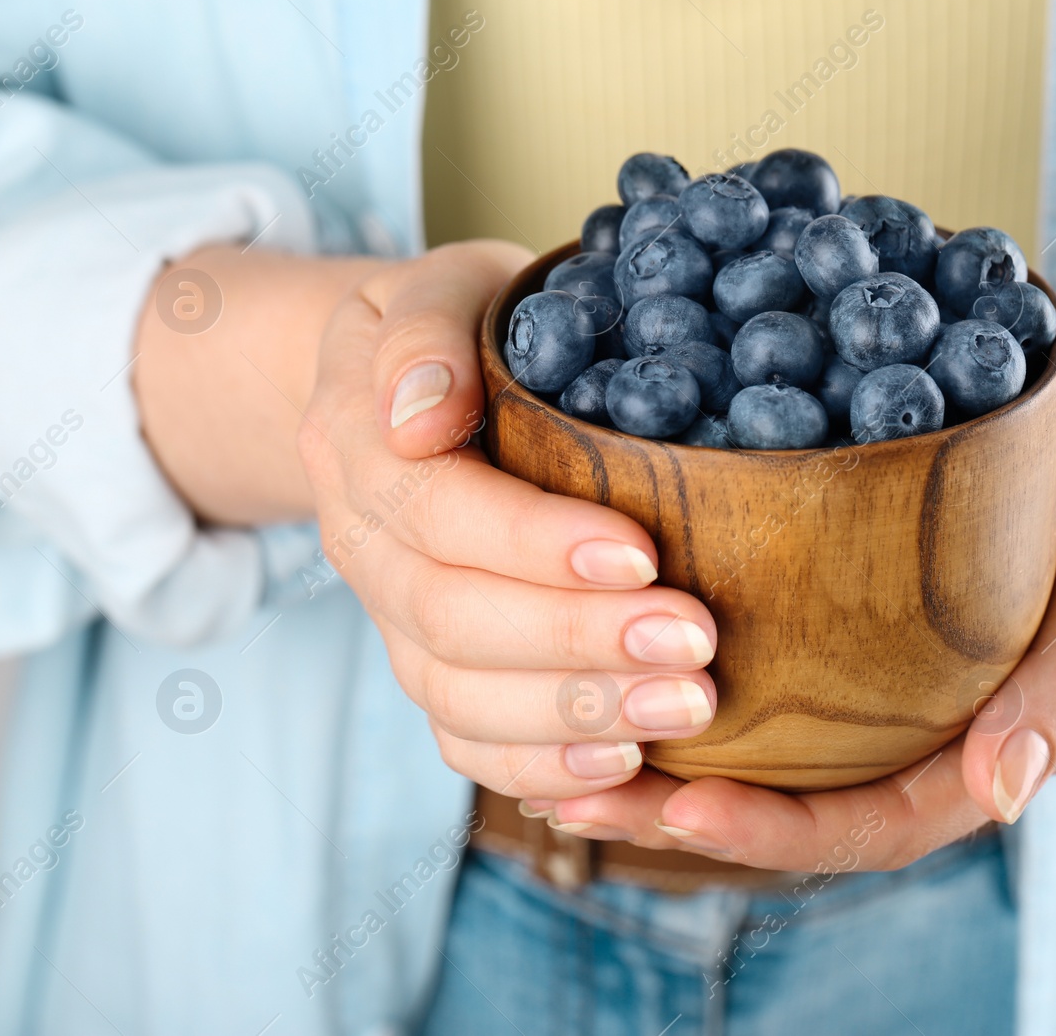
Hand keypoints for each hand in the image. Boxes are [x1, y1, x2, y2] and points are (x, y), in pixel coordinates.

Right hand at [297, 240, 721, 803]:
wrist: (402, 393)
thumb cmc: (455, 326)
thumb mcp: (437, 288)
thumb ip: (424, 336)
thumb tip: (418, 416)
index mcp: (359, 449)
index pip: (440, 512)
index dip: (535, 543)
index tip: (643, 551)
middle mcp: (365, 550)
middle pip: (453, 620)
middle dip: (578, 641)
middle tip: (696, 645)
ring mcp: (392, 621)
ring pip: (460, 698)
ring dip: (575, 715)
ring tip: (686, 710)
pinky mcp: (432, 669)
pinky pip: (465, 743)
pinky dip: (540, 767)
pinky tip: (624, 765)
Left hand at [545, 271, 1055, 866]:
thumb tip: (1001, 793)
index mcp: (1001, 742)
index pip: (882, 824)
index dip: (781, 832)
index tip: (677, 809)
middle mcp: (937, 722)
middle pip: (807, 798)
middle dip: (693, 807)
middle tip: (573, 788)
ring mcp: (903, 672)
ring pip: (785, 738)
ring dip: (681, 744)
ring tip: (566, 728)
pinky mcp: (876, 610)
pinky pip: (788, 657)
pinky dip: (708, 661)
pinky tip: (624, 633)